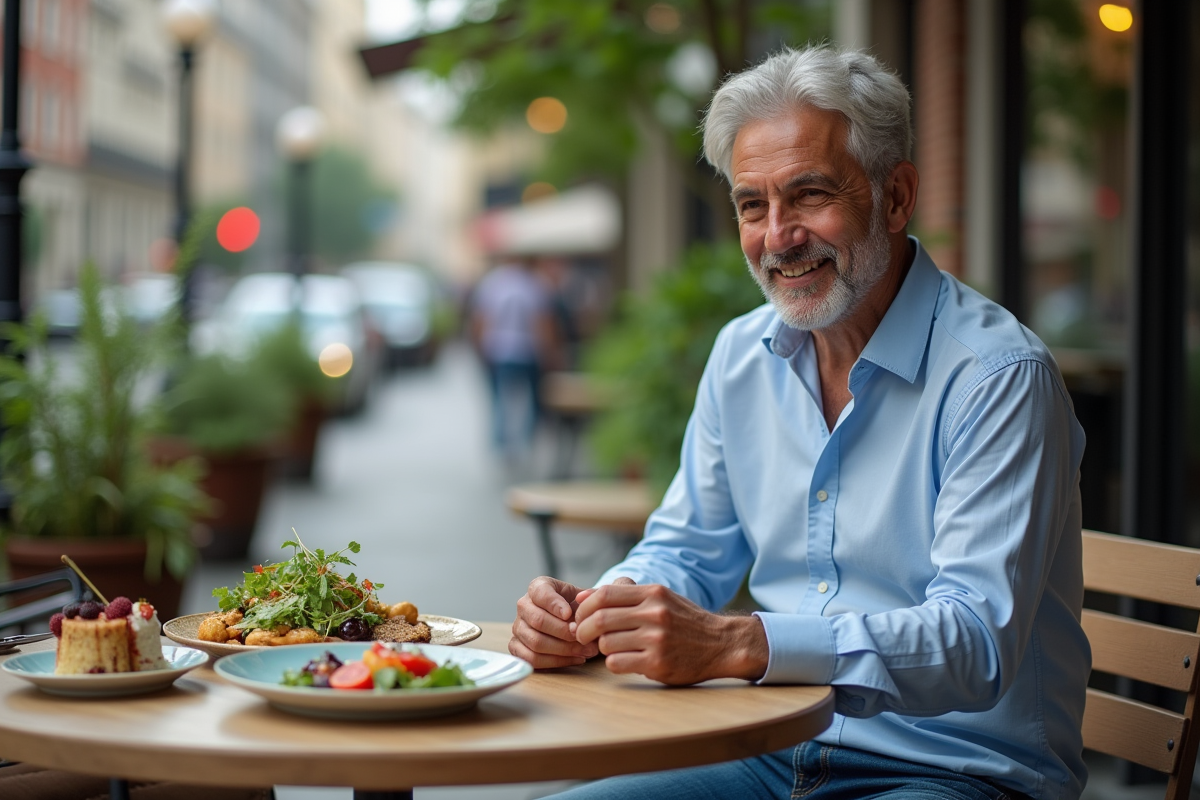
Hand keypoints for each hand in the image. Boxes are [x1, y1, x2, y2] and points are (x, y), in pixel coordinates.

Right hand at [510, 576, 600, 668]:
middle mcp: (524, 606)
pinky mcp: (516, 647)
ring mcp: (518, 627)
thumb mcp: (582, 596)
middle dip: (563, 631)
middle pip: (538, 620)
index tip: (569, 614)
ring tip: (585, 650)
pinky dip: (556, 662)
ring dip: (563, 649)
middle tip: (581, 636)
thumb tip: (585, 603)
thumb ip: (588, 598)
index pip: (541, 593)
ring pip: (536, 642)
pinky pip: (532, 659)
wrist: (570, 620)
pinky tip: (575, 658)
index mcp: (537, 587)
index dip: (554, 604)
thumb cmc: (576, 607)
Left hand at [573, 582, 768, 684]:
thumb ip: (624, 596)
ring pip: (606, 643)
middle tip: (583, 637)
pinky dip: (613, 663)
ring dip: (602, 648)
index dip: (585, 608)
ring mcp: (656, 639)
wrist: (721, 643)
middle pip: (600, 619)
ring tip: (612, 649)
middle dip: (584, 630)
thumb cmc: (684, 620)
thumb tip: (582, 597)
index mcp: (652, 593)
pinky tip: (624, 661)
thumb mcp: (660, 598)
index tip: (581, 618)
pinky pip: (616, 663)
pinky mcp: (658, 663)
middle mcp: (654, 613)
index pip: (604, 594)